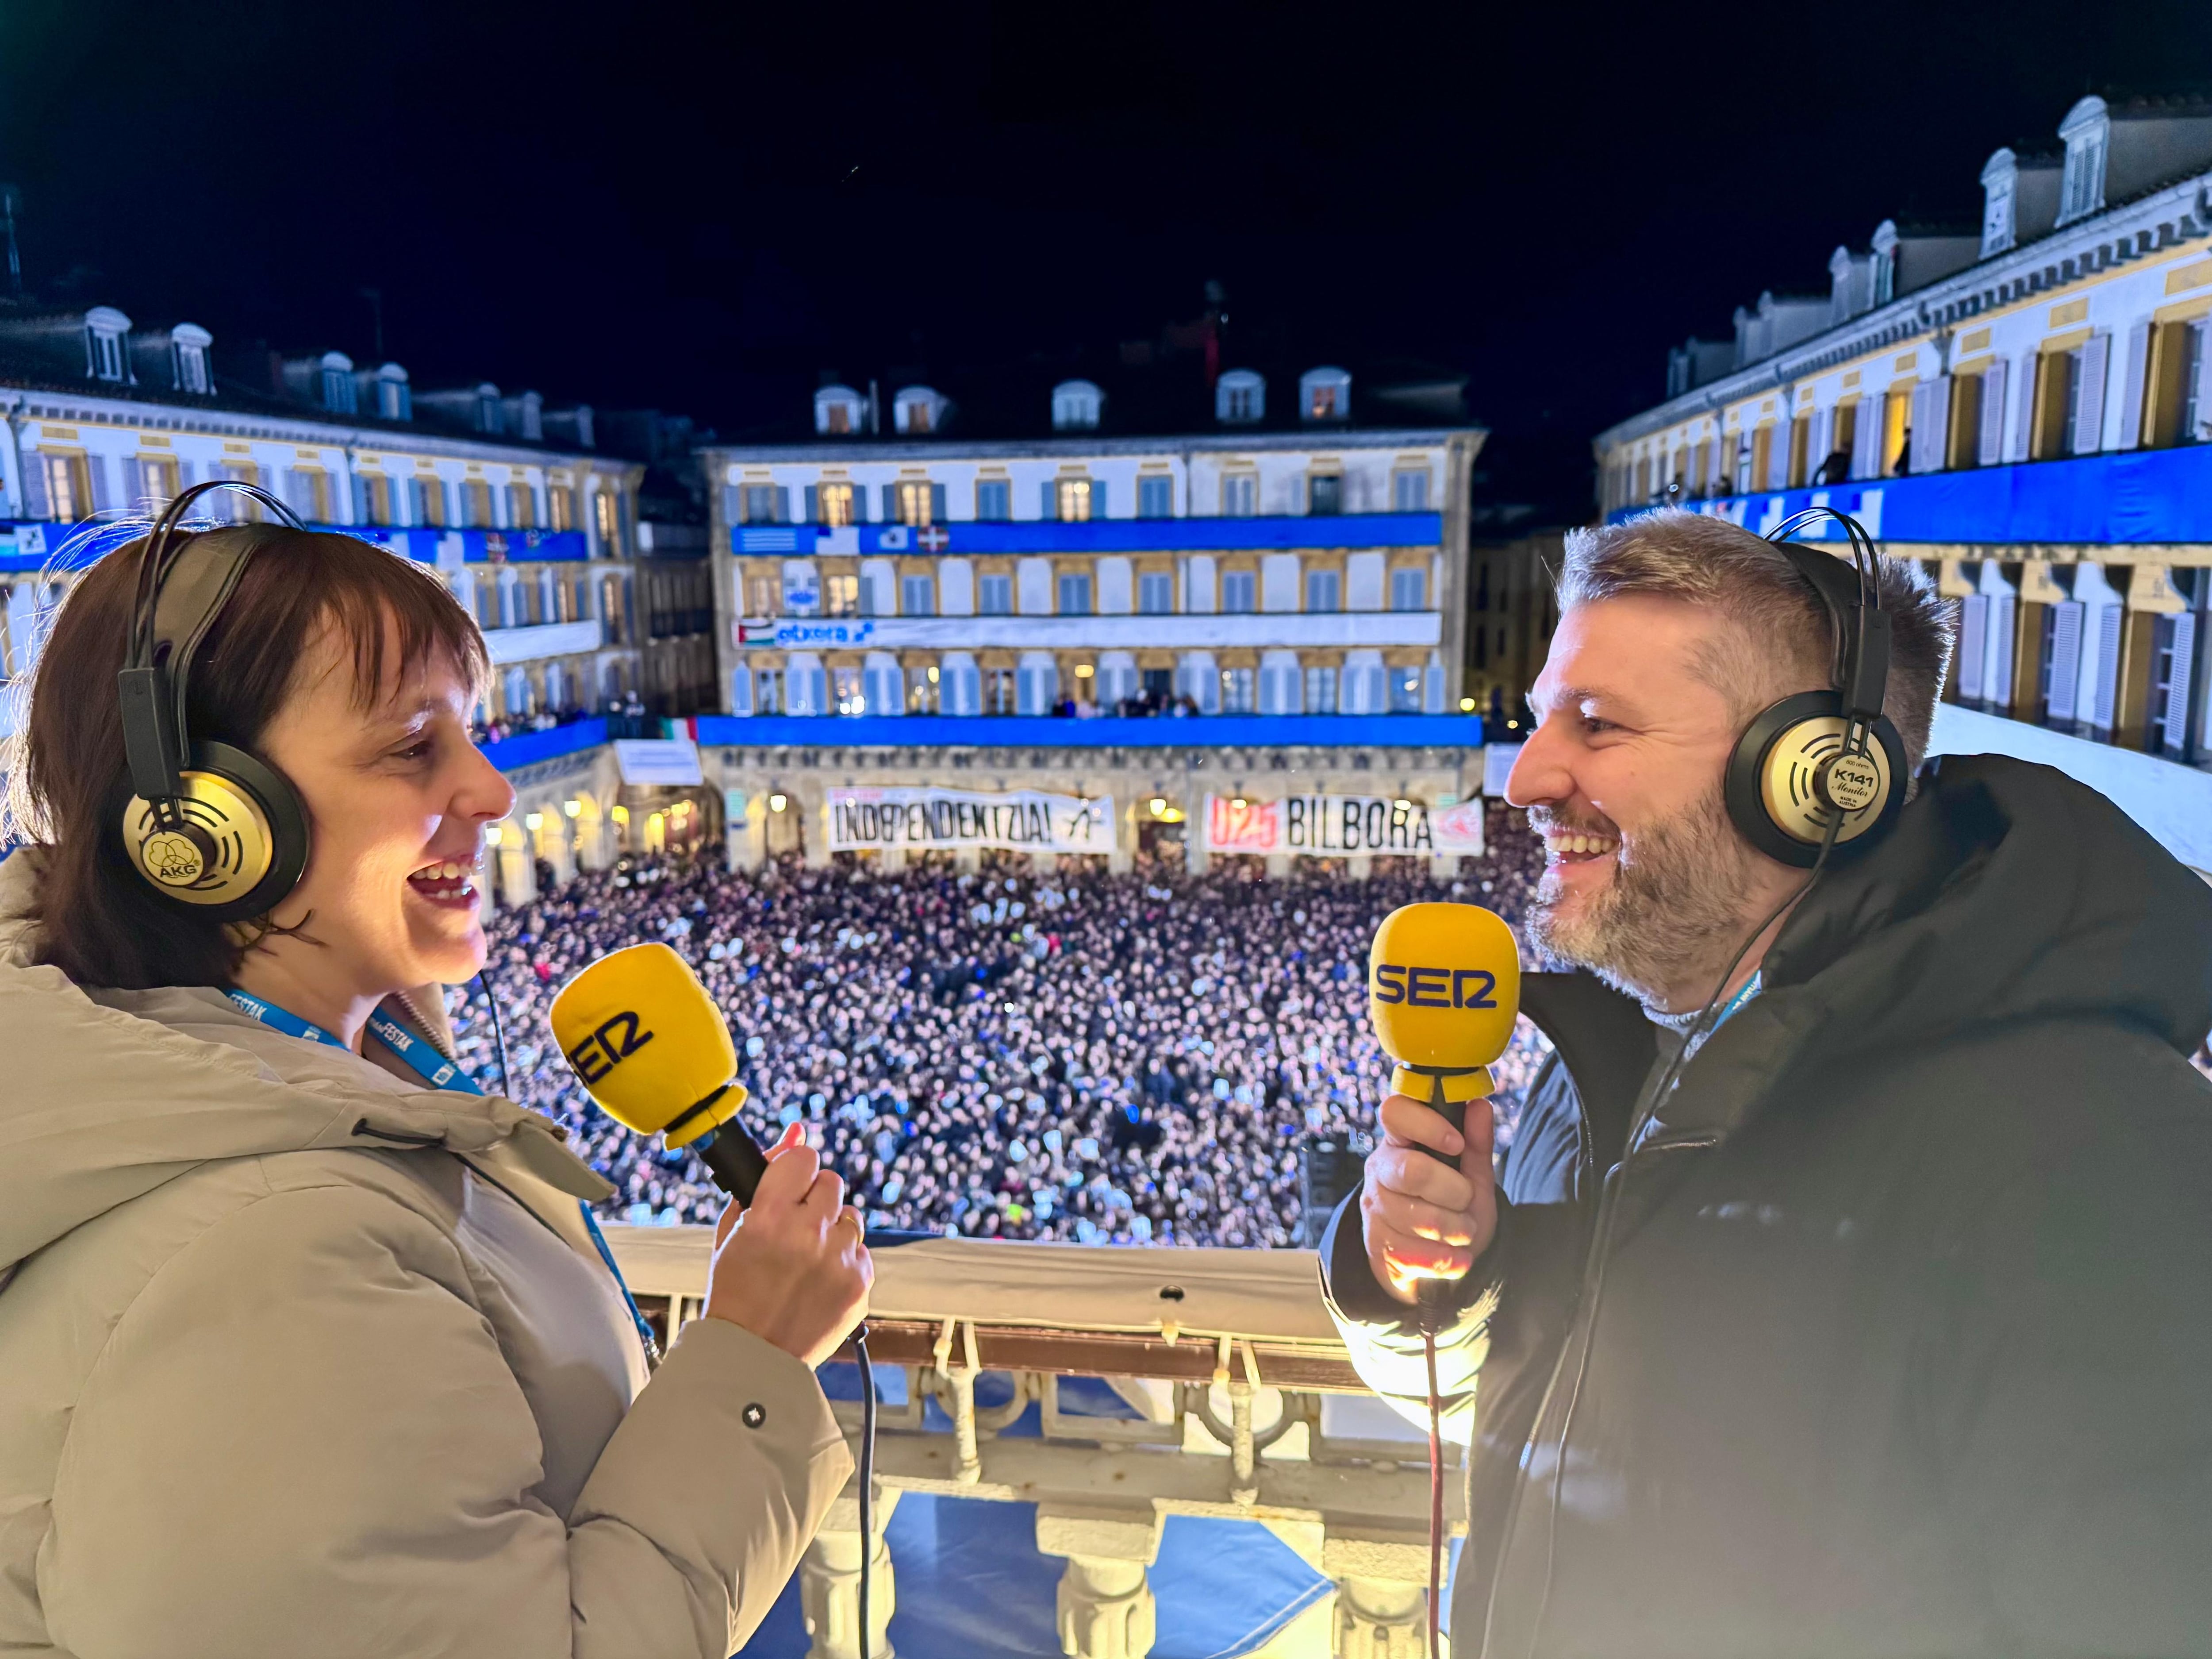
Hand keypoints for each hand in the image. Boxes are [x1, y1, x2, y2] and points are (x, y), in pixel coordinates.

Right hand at [705, 1124, 872, 1366]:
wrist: (752, 1356)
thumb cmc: (735, 1289)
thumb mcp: (733, 1229)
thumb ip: (762, 1174)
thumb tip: (795, 1130)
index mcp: (770, 1216)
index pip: (803, 1156)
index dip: (796, 1171)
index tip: (789, 1186)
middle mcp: (810, 1233)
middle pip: (831, 1182)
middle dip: (814, 1200)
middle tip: (794, 1228)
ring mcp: (840, 1260)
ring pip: (851, 1216)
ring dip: (832, 1230)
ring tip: (806, 1261)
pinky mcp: (861, 1283)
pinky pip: (861, 1251)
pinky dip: (844, 1261)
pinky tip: (819, 1282)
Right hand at [1361, 1092, 1495, 1305]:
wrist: (1433, 1258)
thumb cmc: (1452, 1206)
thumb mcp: (1472, 1175)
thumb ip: (1477, 1143)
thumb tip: (1480, 1104)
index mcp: (1399, 1141)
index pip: (1395, 1113)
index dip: (1428, 1125)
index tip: (1456, 1144)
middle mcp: (1380, 1170)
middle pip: (1413, 1171)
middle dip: (1455, 1193)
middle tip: (1466, 1202)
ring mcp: (1374, 1208)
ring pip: (1421, 1219)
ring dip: (1457, 1231)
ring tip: (1464, 1232)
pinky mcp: (1376, 1245)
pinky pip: (1418, 1255)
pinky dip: (1448, 1260)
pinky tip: (1455, 1256)